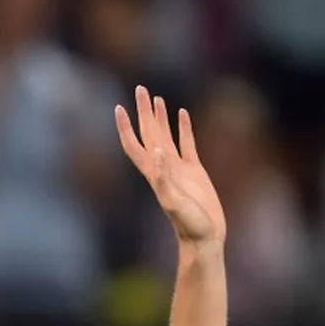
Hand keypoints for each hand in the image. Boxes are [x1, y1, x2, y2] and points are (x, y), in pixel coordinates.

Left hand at [116, 86, 225, 246]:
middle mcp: (162, 167)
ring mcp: (178, 168)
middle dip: (143, 112)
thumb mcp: (174, 202)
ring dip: (159, 117)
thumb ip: (164, 179)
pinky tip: (182, 114)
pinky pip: (187, 143)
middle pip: (148, 133)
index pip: (134, 144)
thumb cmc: (188, 224)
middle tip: (140, 88)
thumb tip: (157, 152)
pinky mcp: (195, 170)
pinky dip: (184, 128)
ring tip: (155, 97)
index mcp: (153, 173)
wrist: (204, 237)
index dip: (125, 127)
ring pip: (165, 135)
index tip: (120, 107)